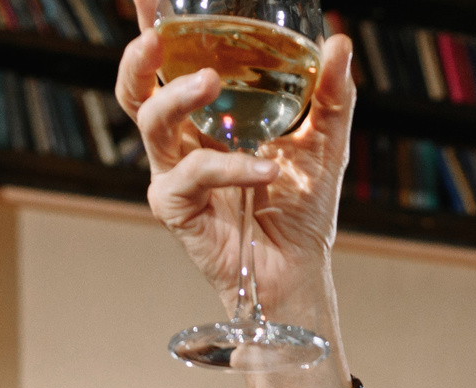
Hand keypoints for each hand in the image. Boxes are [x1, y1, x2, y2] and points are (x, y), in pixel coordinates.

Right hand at [119, 1, 353, 325]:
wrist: (299, 272)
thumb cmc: (301, 209)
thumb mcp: (324, 142)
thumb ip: (331, 94)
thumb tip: (338, 40)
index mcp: (205, 119)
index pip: (171, 65)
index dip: (157, 28)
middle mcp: (181, 142)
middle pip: (137, 89)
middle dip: (139, 56)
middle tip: (158, 35)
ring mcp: (173, 174)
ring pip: (152, 122)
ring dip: (178, 96)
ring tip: (209, 81)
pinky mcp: (176, 208)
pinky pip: (194, 173)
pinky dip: (232, 166)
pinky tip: (266, 170)